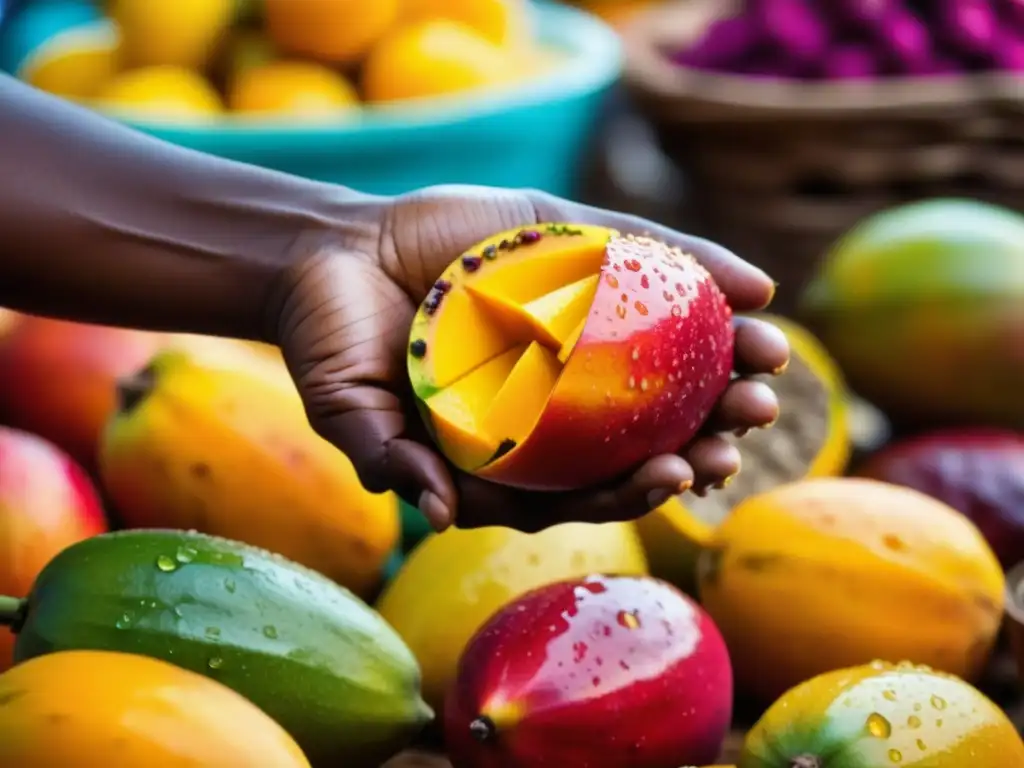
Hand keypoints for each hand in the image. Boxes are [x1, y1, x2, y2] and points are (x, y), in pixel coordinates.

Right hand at [271, 185, 788, 532]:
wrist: (331, 255)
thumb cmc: (334, 343)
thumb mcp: (346, 408)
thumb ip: (388, 457)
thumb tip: (434, 512)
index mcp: (514, 450)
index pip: (590, 481)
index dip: (639, 484)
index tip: (679, 473)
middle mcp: (555, 396)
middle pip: (645, 424)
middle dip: (708, 429)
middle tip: (749, 418)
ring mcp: (572, 329)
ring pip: (662, 349)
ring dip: (725, 356)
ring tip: (772, 354)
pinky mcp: (575, 263)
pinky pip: (645, 269)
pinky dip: (700, 274)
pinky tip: (752, 285)